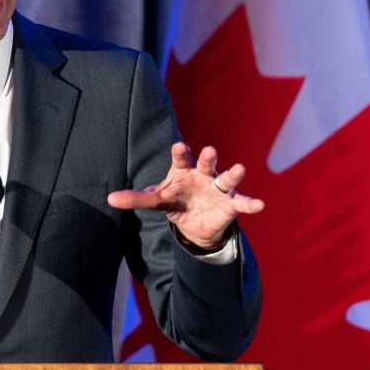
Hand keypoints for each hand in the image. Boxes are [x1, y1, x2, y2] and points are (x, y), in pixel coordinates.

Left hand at [107, 142, 263, 250]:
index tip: (180, 146)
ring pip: (227, 179)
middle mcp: (203, 175)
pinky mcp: (231, 204)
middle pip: (206, 163)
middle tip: (209, 151)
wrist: (195, 222)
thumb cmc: (174, 200)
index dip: (181, 153)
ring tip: (240, 169)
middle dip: (208, 157)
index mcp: (183, 170)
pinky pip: (242, 203)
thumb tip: (109, 198)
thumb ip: (135, 198)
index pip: (181, 159)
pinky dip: (251, 203)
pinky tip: (260, 204)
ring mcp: (219, 188)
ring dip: (233, 174)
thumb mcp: (155, 200)